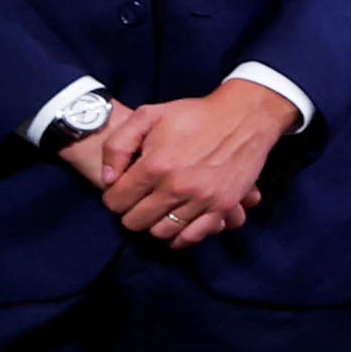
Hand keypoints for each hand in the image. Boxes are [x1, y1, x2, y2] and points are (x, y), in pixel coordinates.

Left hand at [91, 80, 292, 248]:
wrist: (243, 117)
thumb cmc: (194, 114)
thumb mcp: (147, 116)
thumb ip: (117, 146)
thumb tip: (107, 179)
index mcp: (154, 165)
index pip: (115, 202)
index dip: (114, 196)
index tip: (122, 189)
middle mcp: (176, 187)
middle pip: (135, 222)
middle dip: (131, 212)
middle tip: (139, 200)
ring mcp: (201, 199)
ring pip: (162, 232)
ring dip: (155, 223)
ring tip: (159, 210)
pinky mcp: (223, 205)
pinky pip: (194, 236)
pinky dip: (181, 237)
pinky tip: (177, 227)